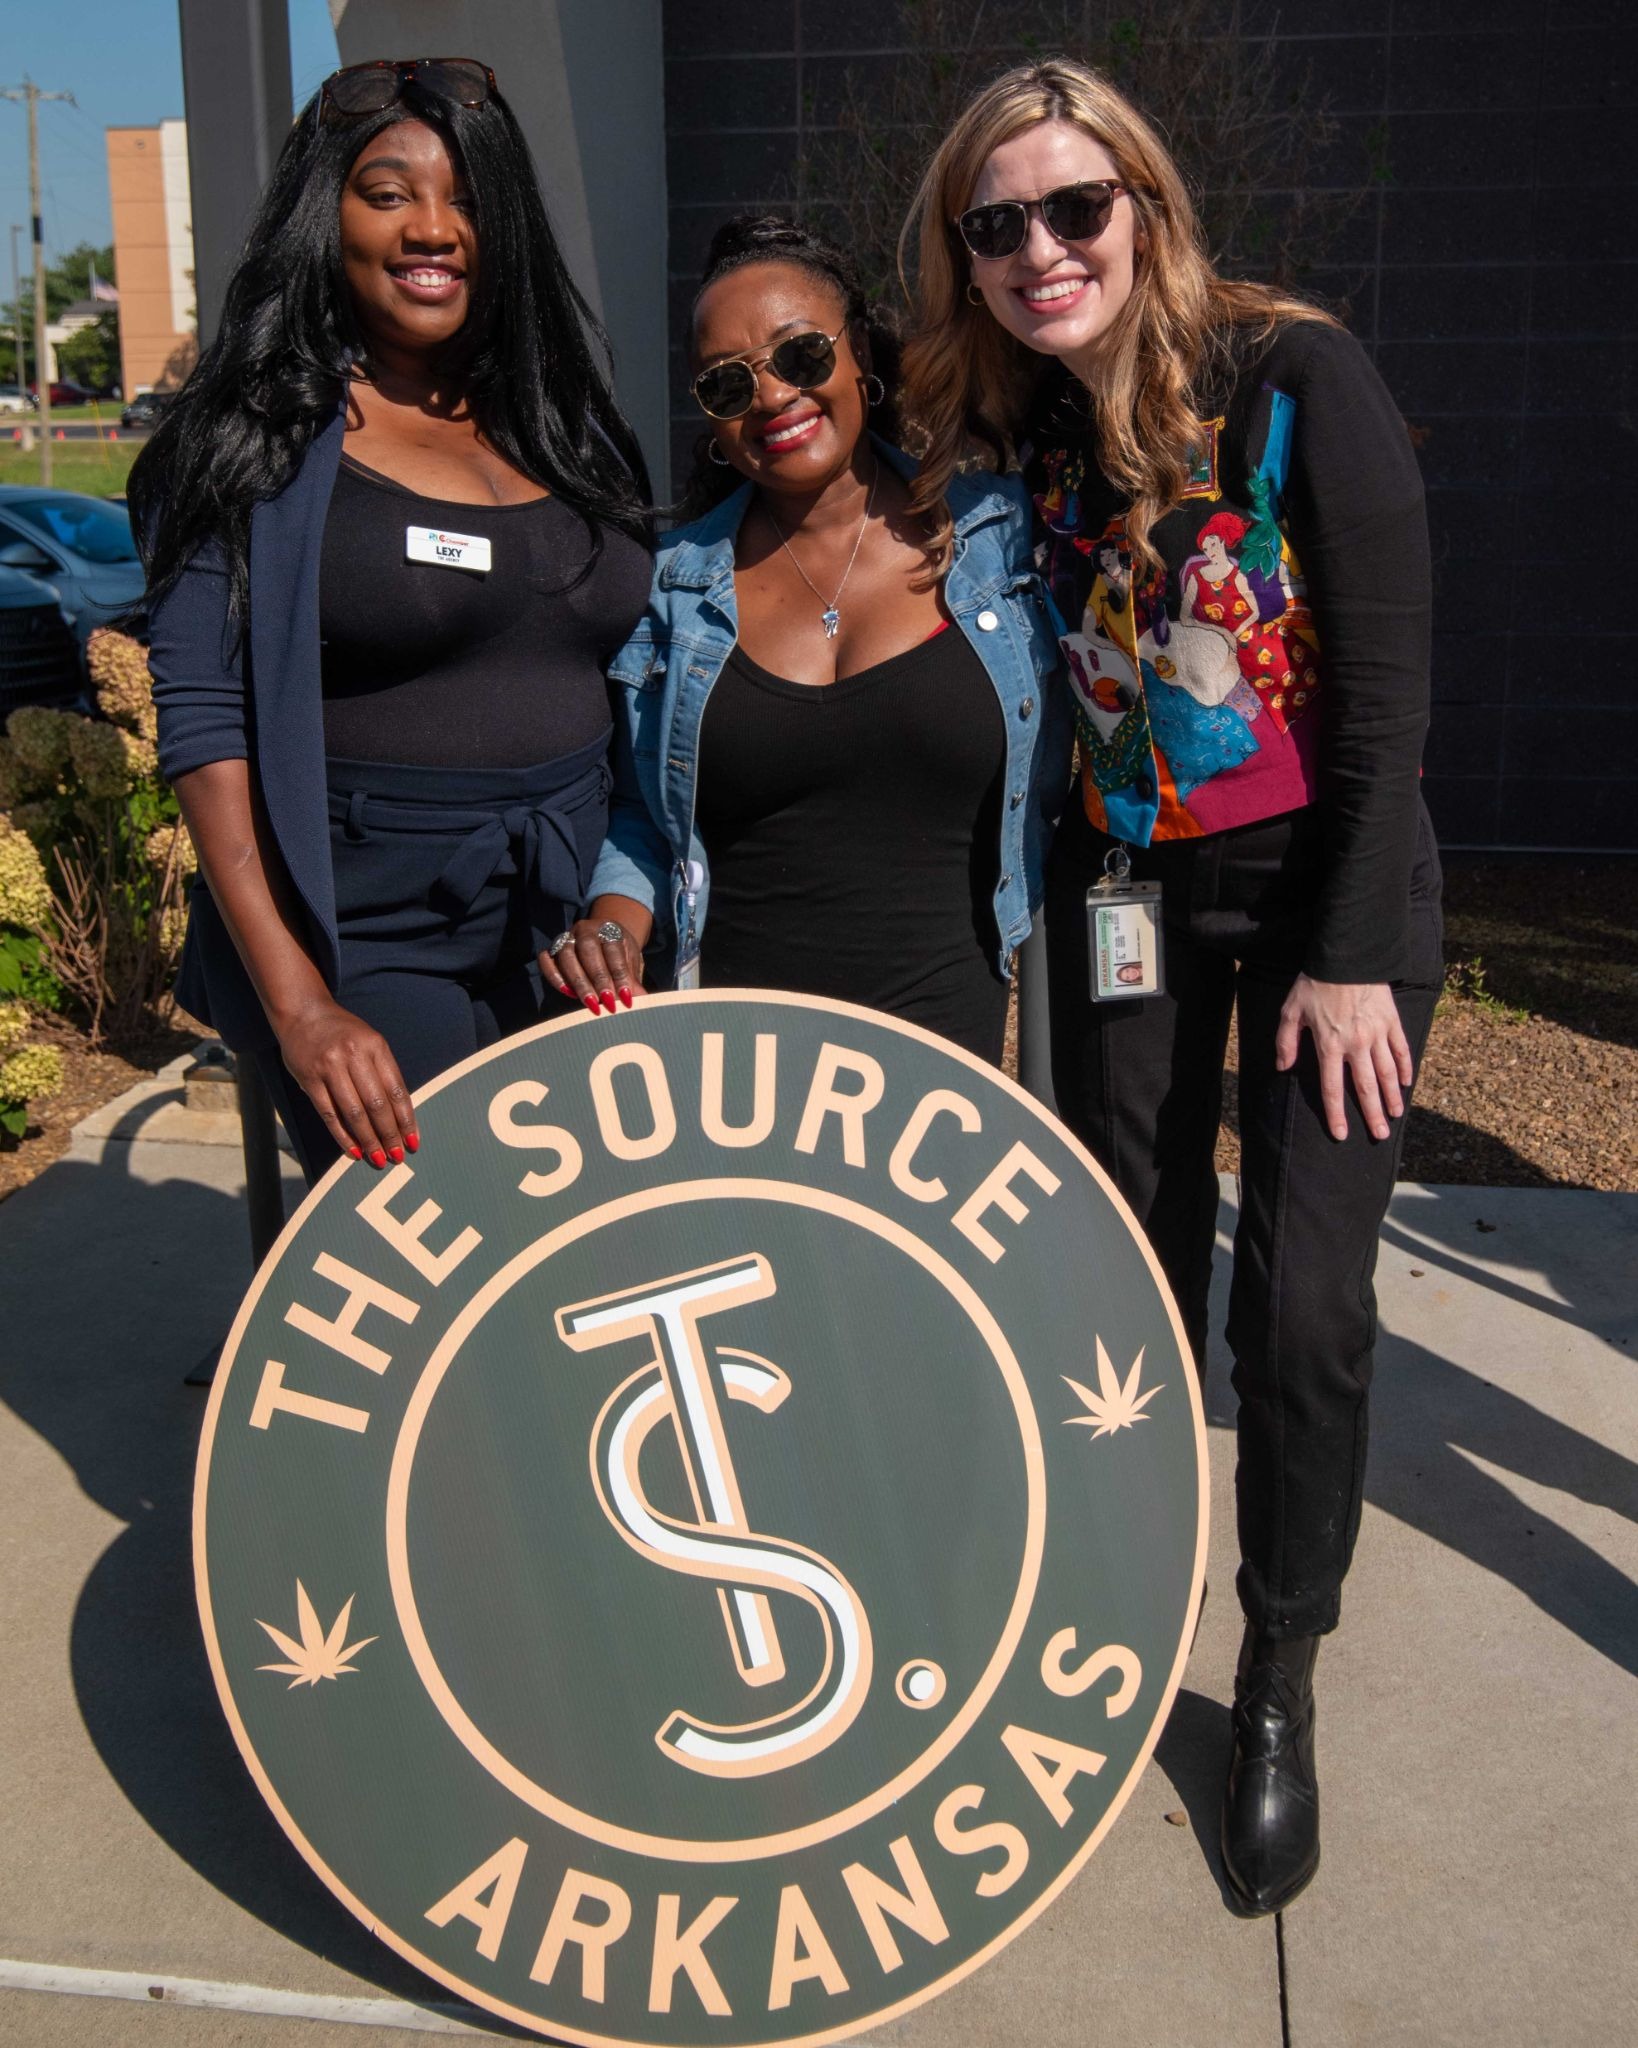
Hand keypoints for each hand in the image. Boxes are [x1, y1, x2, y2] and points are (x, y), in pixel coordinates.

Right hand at [274, 995, 417, 1165]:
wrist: (303, 1012)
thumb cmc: (343, 1032)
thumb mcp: (369, 1042)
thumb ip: (382, 1072)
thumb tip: (398, 1115)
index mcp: (375, 1046)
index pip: (396, 1090)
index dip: (406, 1119)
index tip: (413, 1141)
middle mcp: (354, 1055)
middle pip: (377, 1105)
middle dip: (389, 1135)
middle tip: (397, 1156)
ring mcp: (330, 1067)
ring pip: (354, 1113)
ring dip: (368, 1140)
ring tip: (378, 1158)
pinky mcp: (309, 1079)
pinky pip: (329, 1114)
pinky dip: (342, 1135)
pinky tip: (353, 1151)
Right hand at [540, 905, 647, 1017]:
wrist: (604, 936)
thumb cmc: (619, 952)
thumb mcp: (631, 962)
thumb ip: (633, 979)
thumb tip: (641, 999)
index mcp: (608, 928)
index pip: (613, 950)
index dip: (620, 976)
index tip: (627, 998)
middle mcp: (585, 929)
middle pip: (588, 951)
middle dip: (598, 979)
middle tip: (608, 1002)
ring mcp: (567, 937)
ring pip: (566, 956)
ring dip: (578, 982)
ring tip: (591, 1003)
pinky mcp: (553, 948)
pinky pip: (546, 960)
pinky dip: (554, 977)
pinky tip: (568, 993)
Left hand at [1274, 974, 1414, 1142]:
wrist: (1346, 955)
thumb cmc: (1314, 983)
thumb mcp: (1291, 1010)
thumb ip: (1286, 1041)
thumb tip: (1283, 1068)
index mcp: (1329, 1045)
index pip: (1333, 1089)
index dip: (1336, 1114)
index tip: (1342, 1134)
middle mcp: (1355, 1045)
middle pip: (1365, 1087)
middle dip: (1372, 1114)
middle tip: (1380, 1135)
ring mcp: (1377, 1033)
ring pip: (1387, 1073)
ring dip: (1391, 1097)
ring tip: (1394, 1116)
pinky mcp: (1391, 1021)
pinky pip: (1401, 1050)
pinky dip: (1405, 1068)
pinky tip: (1405, 1084)